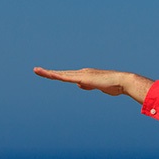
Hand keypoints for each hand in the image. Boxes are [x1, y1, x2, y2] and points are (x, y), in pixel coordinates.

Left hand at [33, 67, 152, 103]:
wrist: (121, 82)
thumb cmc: (113, 85)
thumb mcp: (98, 87)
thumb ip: (88, 85)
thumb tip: (79, 85)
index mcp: (85, 75)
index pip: (68, 75)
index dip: (57, 75)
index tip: (48, 74)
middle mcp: (81, 73)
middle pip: (61, 73)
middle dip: (48, 72)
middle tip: (36, 70)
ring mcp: (81, 75)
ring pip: (61, 74)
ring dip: (48, 73)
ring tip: (37, 71)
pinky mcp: (82, 79)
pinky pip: (66, 78)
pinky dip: (57, 76)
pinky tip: (49, 75)